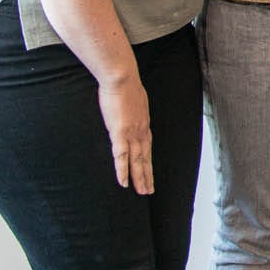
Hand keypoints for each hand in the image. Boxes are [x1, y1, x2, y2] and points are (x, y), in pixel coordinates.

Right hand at [98, 74, 152, 193]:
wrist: (122, 77)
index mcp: (143, 124)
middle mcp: (141, 131)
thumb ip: (131, 111)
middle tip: (149, 190)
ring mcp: (132, 133)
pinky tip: (124, 183)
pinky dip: (123, 170)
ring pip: (137, 161)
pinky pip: (121, 156)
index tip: (149, 173)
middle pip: (145, 158)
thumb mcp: (131, 101)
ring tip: (142, 192)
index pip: (147, 148)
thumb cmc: (124, 86)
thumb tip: (128, 113)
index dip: (148, 162)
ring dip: (139, 178)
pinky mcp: (120, 133)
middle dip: (147, 175)